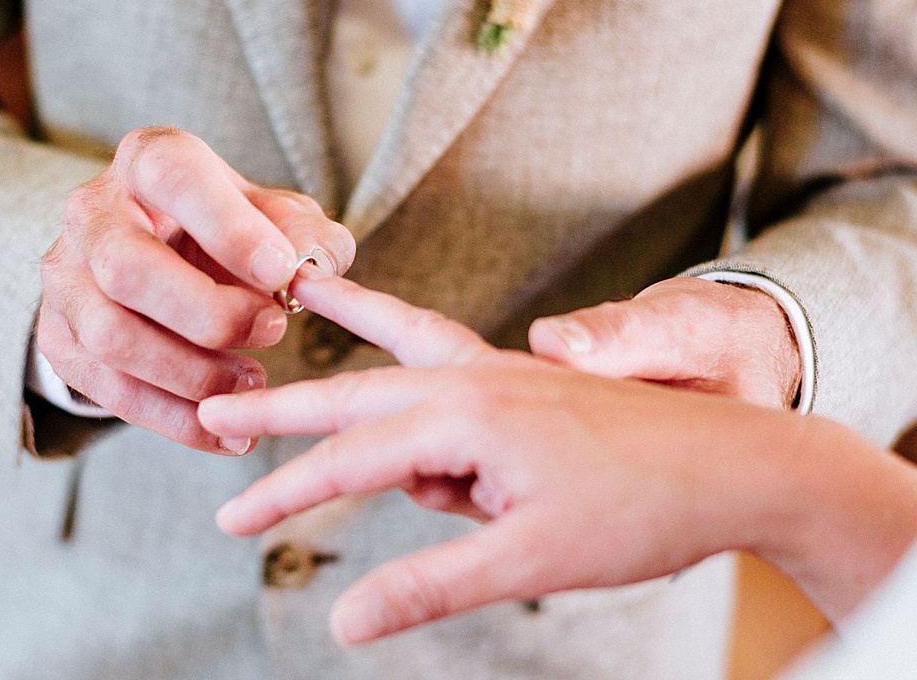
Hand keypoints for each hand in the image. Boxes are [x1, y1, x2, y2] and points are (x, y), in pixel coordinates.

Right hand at [37, 126, 353, 453]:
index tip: (280, 272)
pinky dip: (173, 420)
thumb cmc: (228, 232)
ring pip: (111, 337)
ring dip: (192, 374)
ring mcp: (65, 278)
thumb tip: (307, 265)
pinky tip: (225, 434)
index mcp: (148, 161)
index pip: (173, 178)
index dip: (228, 228)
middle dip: (208, 314)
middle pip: (127, 269)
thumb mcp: (275, 217)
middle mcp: (92, 213)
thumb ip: (303, 234)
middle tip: (273, 331)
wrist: (161, 257)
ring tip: (254, 386)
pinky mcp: (59, 338)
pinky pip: (108, 390)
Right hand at [199, 272, 916, 641]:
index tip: (228, 518)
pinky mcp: (522, 384)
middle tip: (214, 412)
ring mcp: (500, 373)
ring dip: (345, 363)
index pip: (347, 460)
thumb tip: (344, 622)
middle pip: (353, 390)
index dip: (281, 494)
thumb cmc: (641, 510)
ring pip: (398, 362)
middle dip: (280, 406)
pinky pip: (443, 365)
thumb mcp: (527, 560)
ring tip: (301, 329)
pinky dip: (403, 357)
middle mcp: (474, 379)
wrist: (737, 461)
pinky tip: (392, 359)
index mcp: (465, 415)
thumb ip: (428, 585)